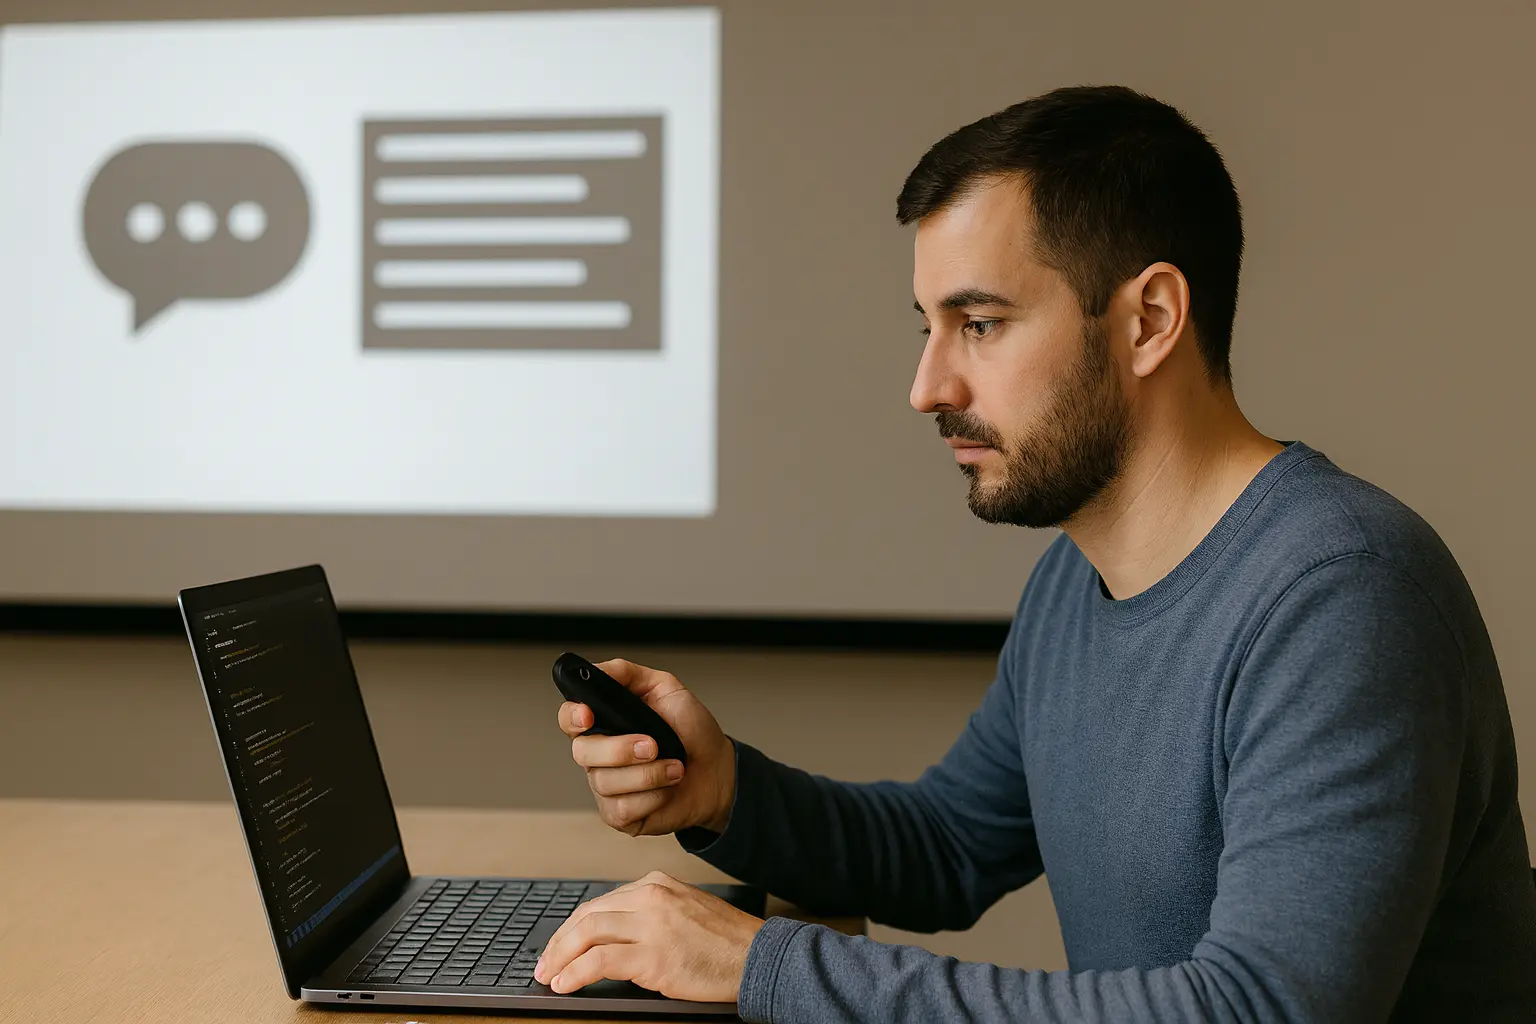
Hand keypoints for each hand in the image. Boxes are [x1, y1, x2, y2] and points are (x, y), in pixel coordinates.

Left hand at [534, 871, 763, 1000]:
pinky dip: (576, 973)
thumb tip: (610, 937)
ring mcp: (652, 924)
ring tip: (549, 976)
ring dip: (561, 957)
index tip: (560, 946)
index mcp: (657, 884)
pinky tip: (566, 984)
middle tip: (545, 963)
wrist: (758, 956)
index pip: (600, 902)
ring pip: (587, 932)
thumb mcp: (685, 910)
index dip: (573, 927)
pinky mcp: (653, 956)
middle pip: (587, 914)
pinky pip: (599, 960)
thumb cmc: (726, 942)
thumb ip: (650, 913)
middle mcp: (651, 897)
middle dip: (559, 941)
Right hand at [559, 659, 735, 835]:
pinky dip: (653, 797)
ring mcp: (606, 786)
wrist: (717, 770)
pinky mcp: (619, 815)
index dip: (572, 716)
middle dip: (620, 749)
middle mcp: (599, 755)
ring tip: (674, 766)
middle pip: (582, 752)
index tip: (588, 715)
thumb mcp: (665, 688)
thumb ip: (627, 673)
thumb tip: (597, 670)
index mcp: (605, 722)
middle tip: (652, 745)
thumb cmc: (691, 730)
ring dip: (649, 774)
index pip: (569, 718)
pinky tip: (667, 788)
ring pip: (605, 782)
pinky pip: (622, 808)